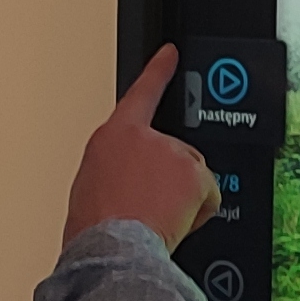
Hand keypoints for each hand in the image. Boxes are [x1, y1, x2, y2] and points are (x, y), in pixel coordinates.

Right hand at [65, 46, 221, 252]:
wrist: (110, 248)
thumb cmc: (94, 230)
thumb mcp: (90, 189)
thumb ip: (115, 169)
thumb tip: (128, 183)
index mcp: (112, 136)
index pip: (140, 94)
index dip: (158, 71)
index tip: (170, 53)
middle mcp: (145, 136)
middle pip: (174, 153)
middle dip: (170, 181)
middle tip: (150, 208)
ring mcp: (172, 152)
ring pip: (192, 177)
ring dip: (182, 199)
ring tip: (156, 219)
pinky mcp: (194, 172)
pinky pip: (209, 196)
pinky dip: (199, 212)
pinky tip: (175, 224)